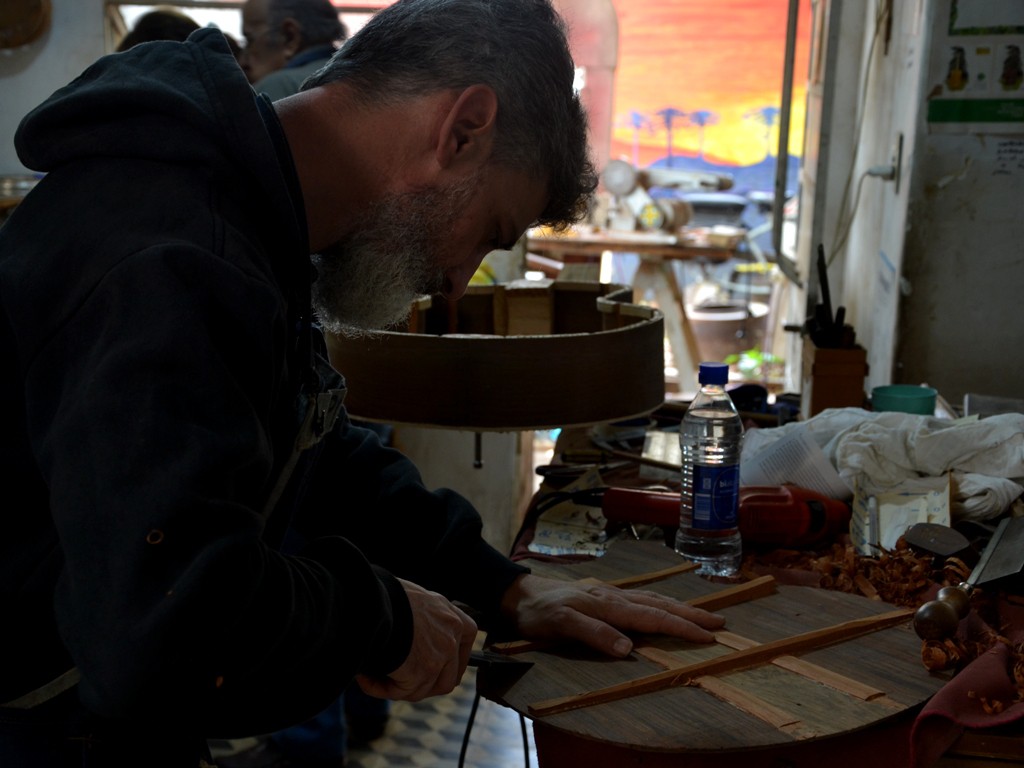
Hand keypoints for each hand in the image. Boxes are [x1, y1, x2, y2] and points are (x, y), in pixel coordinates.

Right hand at [356, 579, 477, 701]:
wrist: (374, 601)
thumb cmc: (387, 595)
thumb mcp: (415, 599)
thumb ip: (423, 618)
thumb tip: (411, 635)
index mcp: (452, 617)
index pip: (466, 642)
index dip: (453, 658)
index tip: (438, 664)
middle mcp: (450, 637)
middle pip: (449, 676)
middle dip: (426, 683)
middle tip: (402, 680)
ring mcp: (438, 657)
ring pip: (424, 689)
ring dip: (401, 689)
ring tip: (376, 677)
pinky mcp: (420, 673)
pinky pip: (400, 692)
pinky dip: (380, 688)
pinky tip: (364, 678)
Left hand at [500, 574, 725, 656]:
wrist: (519, 593)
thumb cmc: (539, 612)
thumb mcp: (560, 624)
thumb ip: (593, 634)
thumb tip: (628, 648)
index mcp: (607, 604)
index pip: (651, 617)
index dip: (680, 627)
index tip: (706, 636)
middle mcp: (613, 597)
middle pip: (659, 605)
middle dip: (690, 615)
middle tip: (719, 624)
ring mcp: (610, 594)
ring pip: (653, 600)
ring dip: (680, 608)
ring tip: (704, 615)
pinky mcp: (605, 596)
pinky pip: (641, 599)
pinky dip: (662, 603)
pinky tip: (667, 606)